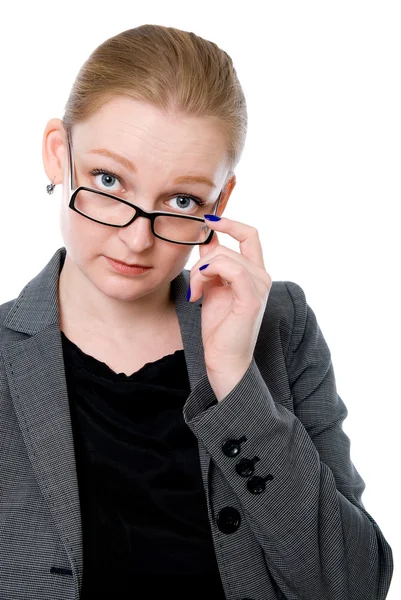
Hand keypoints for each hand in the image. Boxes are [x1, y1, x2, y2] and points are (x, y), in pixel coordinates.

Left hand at [189, 215, 271, 400]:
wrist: (224, 359)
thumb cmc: (219, 328)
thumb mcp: (212, 288)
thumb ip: (212, 264)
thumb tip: (206, 238)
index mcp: (254, 272)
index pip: (250, 235)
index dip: (230, 223)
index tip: (208, 221)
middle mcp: (262, 276)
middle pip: (230, 247)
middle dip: (203, 259)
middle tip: (193, 283)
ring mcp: (259, 287)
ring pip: (225, 257)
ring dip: (201, 271)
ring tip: (194, 293)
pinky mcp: (252, 299)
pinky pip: (232, 270)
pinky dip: (208, 274)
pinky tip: (198, 292)